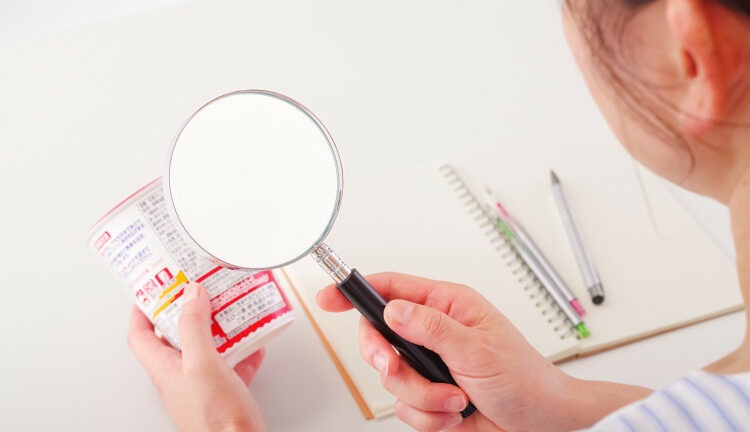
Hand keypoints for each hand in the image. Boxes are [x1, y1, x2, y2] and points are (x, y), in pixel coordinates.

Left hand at [128, 282, 265, 431]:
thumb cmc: (216, 417)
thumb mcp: (202, 362)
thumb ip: (194, 326)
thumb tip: (190, 295)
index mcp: (165, 369)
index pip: (141, 335)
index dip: (143, 310)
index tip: (155, 289)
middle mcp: (179, 377)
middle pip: (175, 338)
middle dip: (188, 313)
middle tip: (198, 293)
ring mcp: (202, 386)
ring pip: (205, 349)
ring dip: (217, 328)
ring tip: (229, 311)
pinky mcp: (224, 394)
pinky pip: (231, 365)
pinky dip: (242, 350)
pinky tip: (254, 343)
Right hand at [317, 273, 648, 431]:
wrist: (540, 422)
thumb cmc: (524, 378)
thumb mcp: (478, 349)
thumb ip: (432, 328)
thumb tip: (394, 310)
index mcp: (447, 307)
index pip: (391, 289)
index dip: (357, 291)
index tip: (330, 298)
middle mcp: (434, 334)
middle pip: (380, 338)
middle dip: (389, 361)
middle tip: (397, 367)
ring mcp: (429, 367)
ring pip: (391, 380)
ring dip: (423, 397)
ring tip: (454, 398)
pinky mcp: (428, 397)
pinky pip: (404, 408)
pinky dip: (429, 417)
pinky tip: (454, 413)